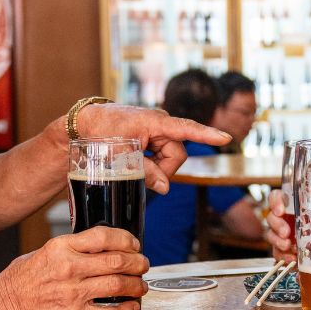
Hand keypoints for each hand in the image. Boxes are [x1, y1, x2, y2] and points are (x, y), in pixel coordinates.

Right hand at [0, 226, 148, 309]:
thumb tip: (103, 246)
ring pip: (118, 286)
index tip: (134, 244)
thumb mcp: (45, 250)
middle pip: (117, 261)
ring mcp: (72, 292)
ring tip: (141, 286)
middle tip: (143, 265)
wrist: (2, 304)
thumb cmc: (22, 277)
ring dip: (137, 286)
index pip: (103, 236)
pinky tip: (132, 308)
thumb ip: (73, 247)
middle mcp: (69, 267)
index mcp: (62, 246)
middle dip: (138, 263)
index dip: (126, 239)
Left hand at [77, 103, 230, 193]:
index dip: (207, 135)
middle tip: (140, 172)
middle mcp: (160, 123)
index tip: (225, 138)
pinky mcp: (153, 135)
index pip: (186, 129)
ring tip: (133, 162)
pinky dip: (152, 162)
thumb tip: (165, 188)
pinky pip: (161, 153)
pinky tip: (136, 159)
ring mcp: (157, 129)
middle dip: (163, 168)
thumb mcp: (122, 156)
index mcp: (154, 121)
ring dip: (156, 166)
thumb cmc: (101, 133)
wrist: (85, 124)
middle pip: (177, 153)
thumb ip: (145, 171)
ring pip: (170, 156)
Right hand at [265, 190, 296, 263]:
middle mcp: (283, 217)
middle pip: (272, 217)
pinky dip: (283, 256)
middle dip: (277, 225)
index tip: (280, 211)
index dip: (275, 202)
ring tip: (287, 246)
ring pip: (271, 235)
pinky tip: (292, 258)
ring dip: (277, 241)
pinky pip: (277, 252)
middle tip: (285, 232)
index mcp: (290, 203)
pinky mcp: (283, 247)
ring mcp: (280, 232)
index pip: (276, 197)